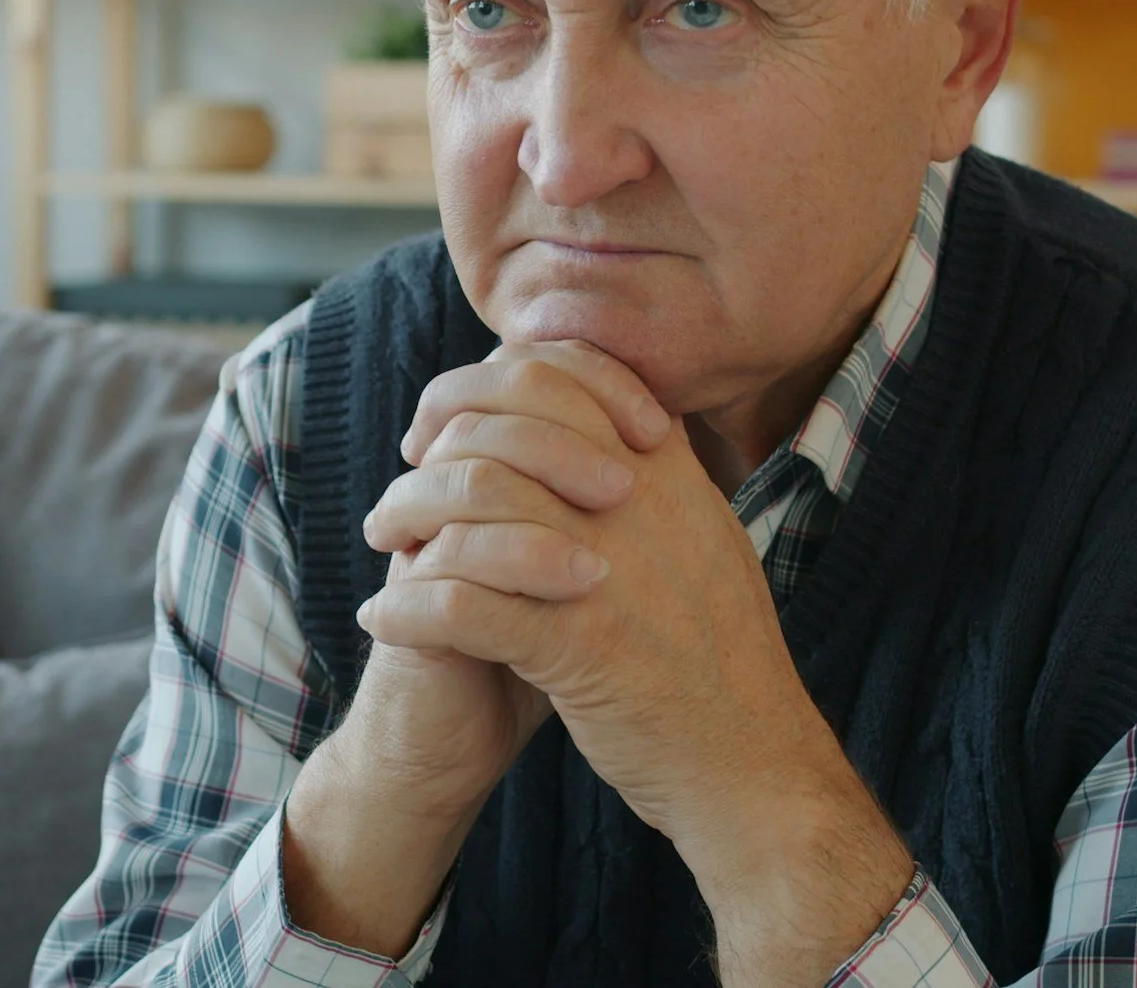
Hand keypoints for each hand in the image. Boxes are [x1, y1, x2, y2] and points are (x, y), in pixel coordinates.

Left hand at [359, 341, 910, 982]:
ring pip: (471, 503)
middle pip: (504, 425)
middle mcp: (637, 504)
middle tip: (402, 481)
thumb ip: (657, 480)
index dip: (486, 385)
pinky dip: (408, 608)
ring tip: (383, 546)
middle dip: (435, 443)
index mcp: (666, 472)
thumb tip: (601, 427)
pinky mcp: (577, 643)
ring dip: (407, 519)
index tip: (447, 425)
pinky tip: (383, 619)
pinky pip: (460, 605)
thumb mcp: (706, 540)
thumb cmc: (719, 658)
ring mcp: (605, 570)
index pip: (562, 375)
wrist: (754, 762)